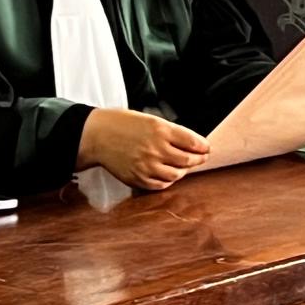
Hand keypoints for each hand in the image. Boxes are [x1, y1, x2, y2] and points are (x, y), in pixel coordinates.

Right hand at [76, 108, 208, 190]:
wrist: (97, 136)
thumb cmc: (123, 124)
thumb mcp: (151, 119)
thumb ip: (171, 132)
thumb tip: (191, 143)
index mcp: (161, 130)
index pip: (193, 142)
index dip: (204, 147)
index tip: (207, 148)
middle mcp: (156, 149)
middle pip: (188, 159)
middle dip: (199, 159)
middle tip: (202, 158)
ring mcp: (146, 166)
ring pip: (176, 174)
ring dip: (184, 170)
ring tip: (185, 166)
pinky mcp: (137, 178)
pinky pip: (160, 185)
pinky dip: (168, 180)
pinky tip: (169, 174)